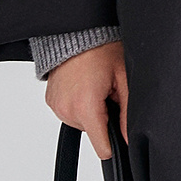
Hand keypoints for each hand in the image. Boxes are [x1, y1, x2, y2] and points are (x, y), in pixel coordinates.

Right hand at [44, 40, 127, 160]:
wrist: (76, 33)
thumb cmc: (101, 50)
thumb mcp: (123, 80)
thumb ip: (127, 114)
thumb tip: (129, 138)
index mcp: (85, 107)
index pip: (102, 147)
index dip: (115, 142)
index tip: (120, 129)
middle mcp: (66, 109)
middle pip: (93, 132)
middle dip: (104, 117)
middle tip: (108, 92)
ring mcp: (56, 106)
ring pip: (83, 123)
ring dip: (92, 111)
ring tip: (96, 86)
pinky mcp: (51, 101)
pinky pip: (71, 112)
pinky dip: (80, 104)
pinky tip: (84, 86)